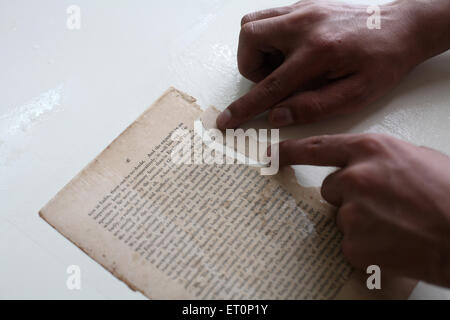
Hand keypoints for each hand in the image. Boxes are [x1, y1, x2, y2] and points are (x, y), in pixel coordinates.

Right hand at [217, 0, 448, 128]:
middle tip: (275, 78)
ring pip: (252, 24)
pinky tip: (288, 50)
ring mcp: (302, 10)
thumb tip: (276, 116)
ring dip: (256, 50)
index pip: (270, 86)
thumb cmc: (382, 63)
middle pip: (250, 40)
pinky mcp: (302, 4)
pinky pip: (267, 16)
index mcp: (318, 53)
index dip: (245, 108)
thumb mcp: (355, 95)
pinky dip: (266, 37)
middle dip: (251, 67)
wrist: (401, 27)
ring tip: (282, 64)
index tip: (226, 121)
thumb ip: (313, 107)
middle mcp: (304, 25)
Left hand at [277, 133, 449, 286]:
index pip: (317, 147)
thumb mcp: (413, 157)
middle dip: (348, 195)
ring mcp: (351, 212)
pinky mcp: (353, 244)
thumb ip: (378, 158)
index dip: (290, 151)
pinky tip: (392, 242)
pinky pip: (349, 243)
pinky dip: (367, 245)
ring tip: (395, 224)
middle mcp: (355, 178)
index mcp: (370, 150)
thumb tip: (362, 167)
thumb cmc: (449, 193)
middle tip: (383, 204)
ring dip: (361, 221)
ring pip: (341, 216)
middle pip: (330, 187)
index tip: (271, 155)